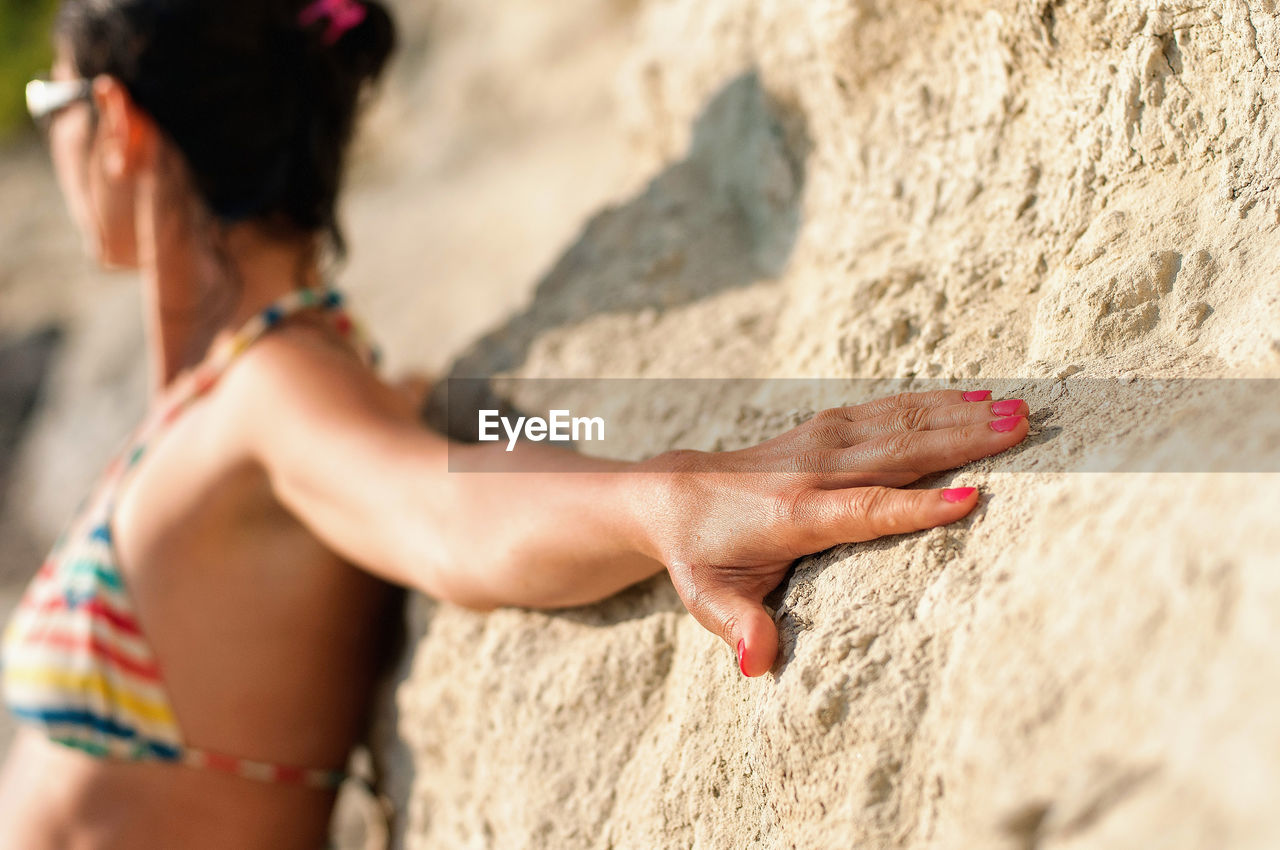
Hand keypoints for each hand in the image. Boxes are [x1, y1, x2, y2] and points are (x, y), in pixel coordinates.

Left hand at [637, 389, 1028, 676]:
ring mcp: (820, 443)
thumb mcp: (708, 598)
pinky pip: (886, 410)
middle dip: (959, 442)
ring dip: (956, 415)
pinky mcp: (826, 428)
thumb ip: (738, 626)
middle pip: (895, 454)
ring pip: (897, 423)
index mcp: (794, 515)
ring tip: (1014, 410)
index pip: (863, 510)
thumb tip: (755, 663)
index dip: (915, 507)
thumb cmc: (701, 556)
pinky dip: (932, 402)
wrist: (676, 493)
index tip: (971, 497)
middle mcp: (812, 471)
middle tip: (1020, 430)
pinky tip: (973, 396)